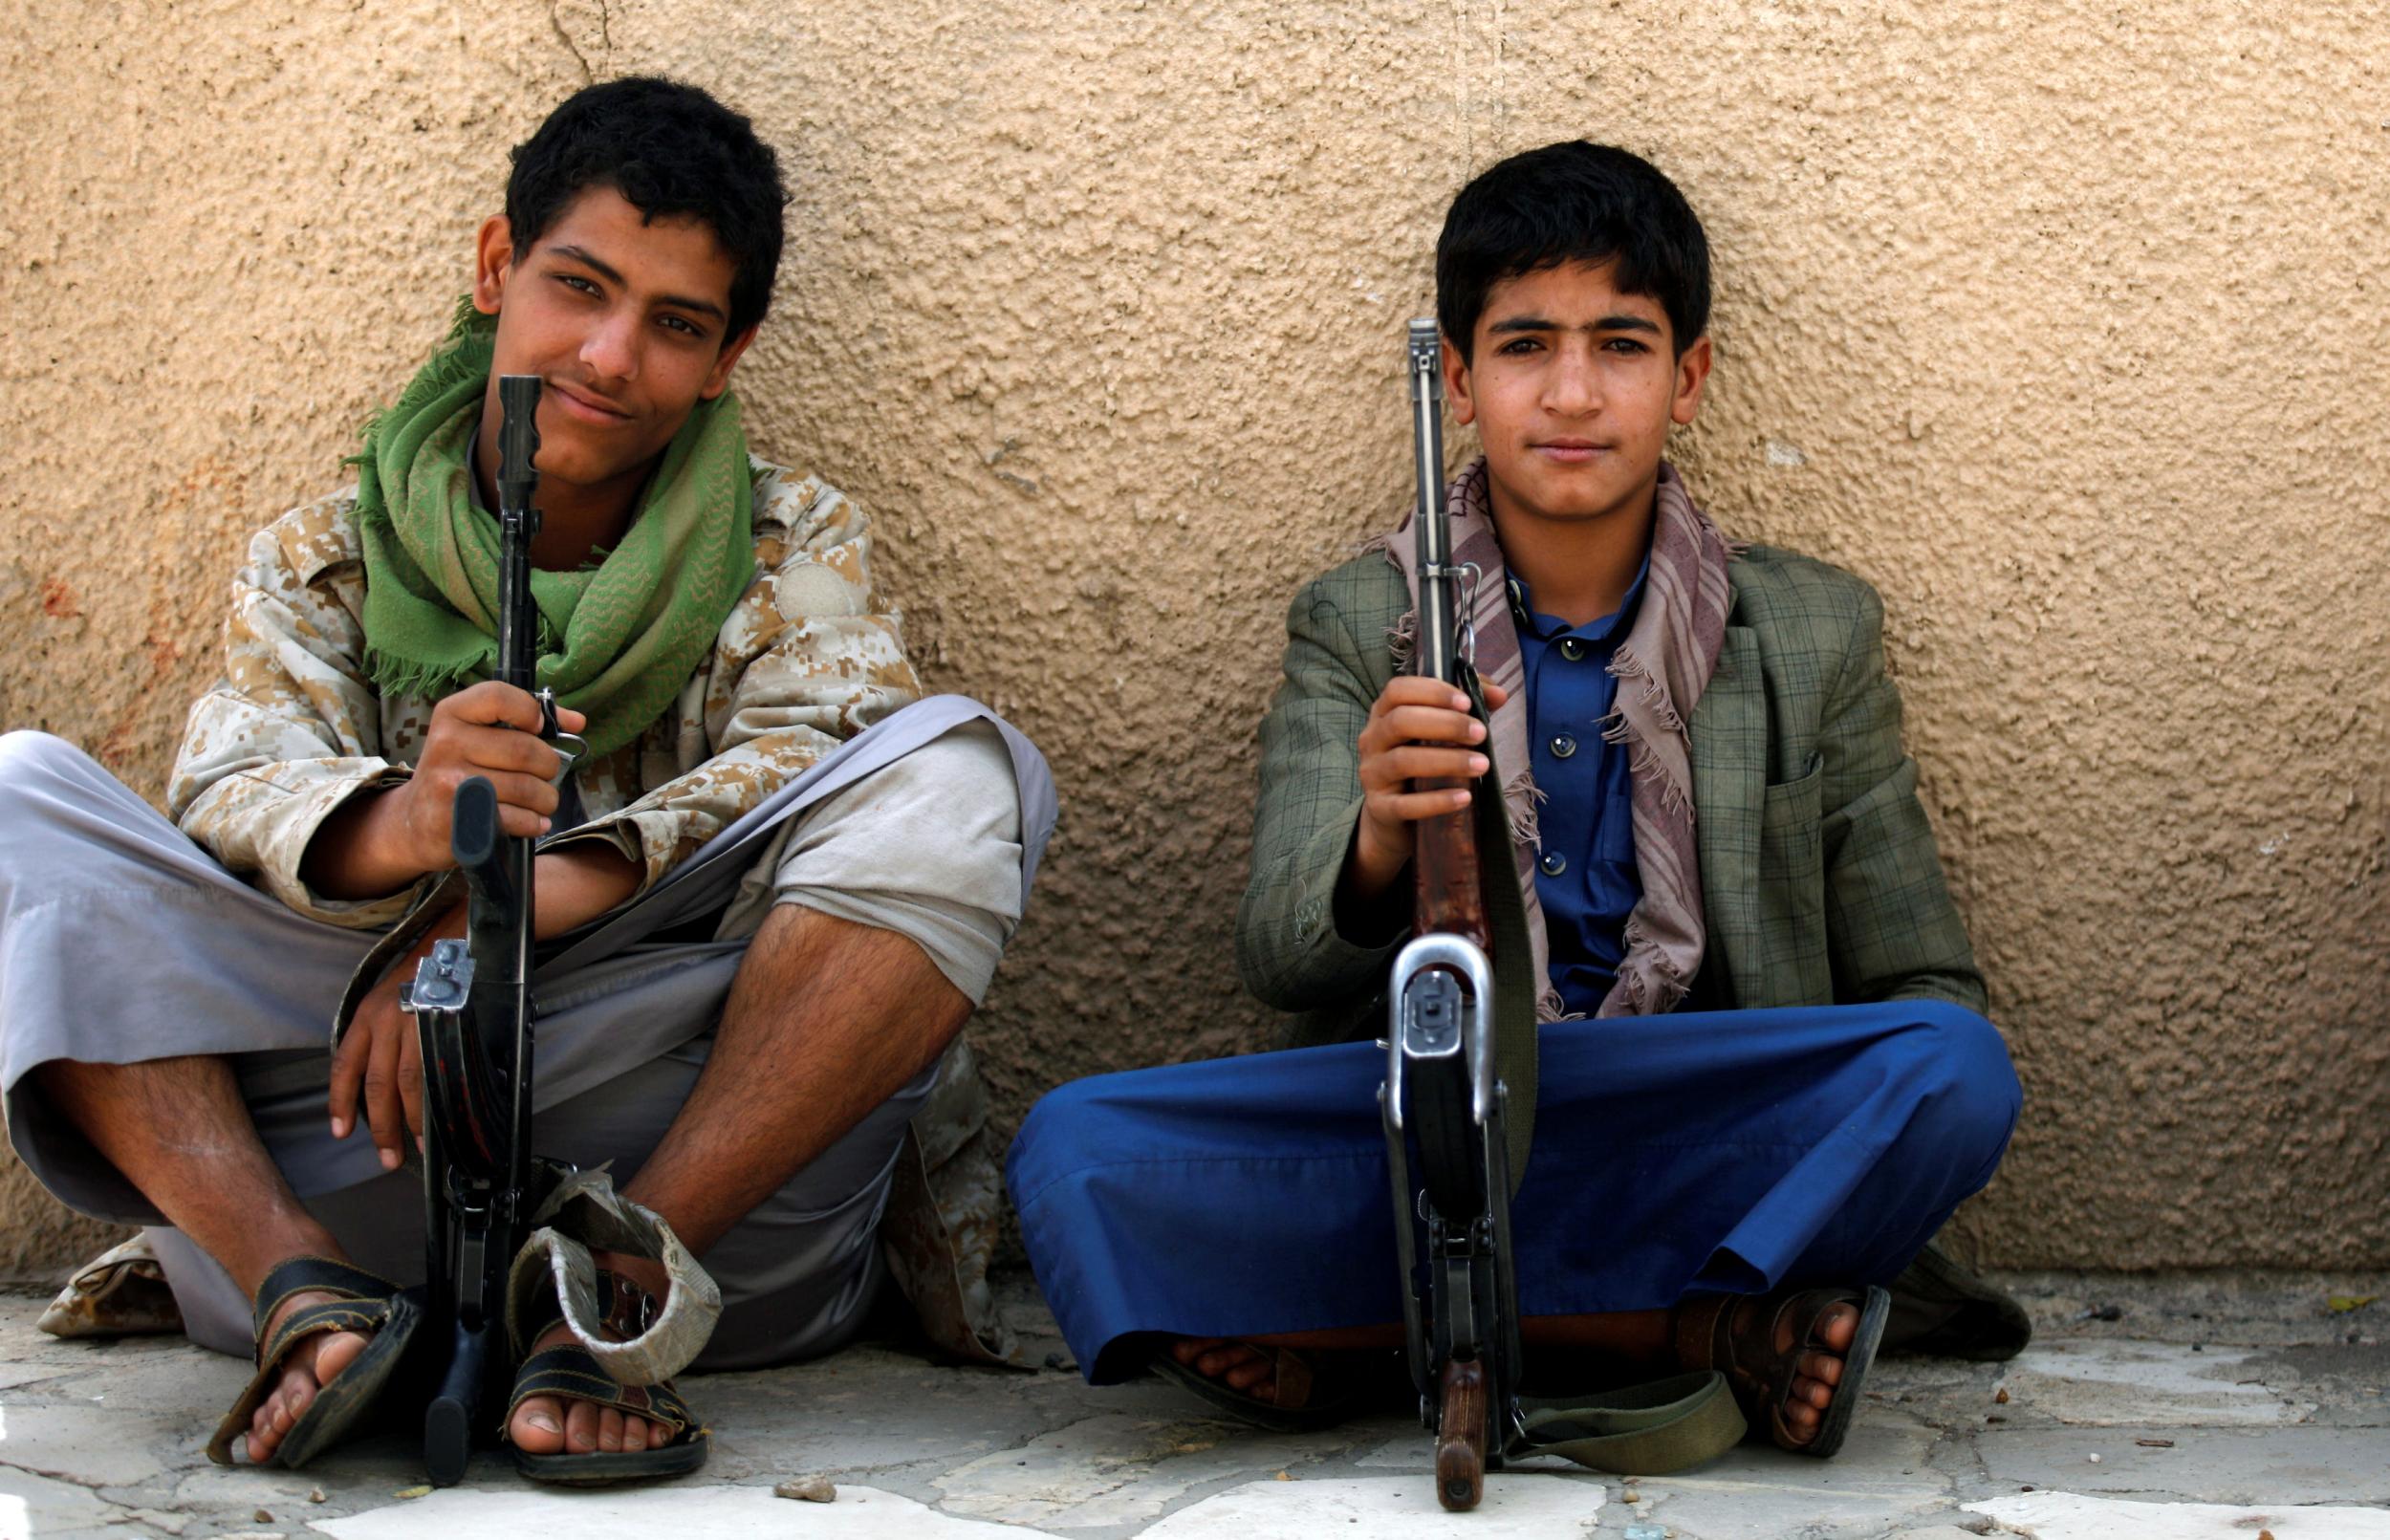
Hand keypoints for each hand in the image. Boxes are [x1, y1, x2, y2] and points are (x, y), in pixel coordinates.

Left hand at [327, 907, 463, 1168]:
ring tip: (418, 1147)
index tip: (340, 1133)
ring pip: (409, 1082)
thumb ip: (381, 1034)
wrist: (460, 937)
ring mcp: (418, 1021)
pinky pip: (439, 1069)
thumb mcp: (389, 997)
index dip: (340, 1102)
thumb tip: (383, 1082)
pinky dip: (439, 1098)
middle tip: (386, 1158)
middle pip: (377, 1084)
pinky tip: (442, 1118)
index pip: (345, 1065)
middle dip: (380, 1126)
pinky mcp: (447, 1023)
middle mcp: (386, 1018)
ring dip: (413, 1120)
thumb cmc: (425, 972)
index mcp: (366, 1013)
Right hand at [384, 683, 586, 871]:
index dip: (531, 711)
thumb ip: (524, 722)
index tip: (540, 729)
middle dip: (549, 766)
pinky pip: (518, 819)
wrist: (414, 821)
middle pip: (525, 750)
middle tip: (545, 774)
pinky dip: (534, 822)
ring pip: (528, 788)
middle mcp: (446, 744)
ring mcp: (450, 783)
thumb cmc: (459, 771)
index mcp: (452, 714)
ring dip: (547, 798)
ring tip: (541, 801)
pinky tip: (530, 821)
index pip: (499, 696)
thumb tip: (577, 721)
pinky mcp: (458, 820)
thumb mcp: (477, 736)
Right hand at [1346, 675, 1510, 902]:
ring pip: (1403, 761)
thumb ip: (1467, 708)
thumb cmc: (1421, 760)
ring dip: (1447, 761)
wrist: (1393, 815)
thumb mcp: (1439, 731)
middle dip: (1446, 724)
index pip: (1398, 690)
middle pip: (1401, 721)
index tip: (1466, 703)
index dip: (1432, 691)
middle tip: (1481, 734)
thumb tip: (1499, 696)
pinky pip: (1405, 804)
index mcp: (1384, 713)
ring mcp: (1372, 774)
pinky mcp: (1379, 807)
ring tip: (1482, 765)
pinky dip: (1437, 801)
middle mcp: (1372, 740)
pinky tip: (1464, 797)